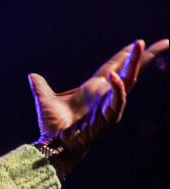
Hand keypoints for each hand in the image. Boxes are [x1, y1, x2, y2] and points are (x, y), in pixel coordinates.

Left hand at [28, 38, 167, 177]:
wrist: (52, 145)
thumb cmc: (53, 126)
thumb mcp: (45, 100)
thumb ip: (40, 87)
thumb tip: (32, 76)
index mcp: (94, 88)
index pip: (115, 66)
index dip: (126, 55)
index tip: (138, 42)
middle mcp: (105, 95)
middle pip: (130, 71)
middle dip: (146, 56)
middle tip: (164, 42)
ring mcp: (109, 105)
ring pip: (128, 81)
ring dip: (134, 63)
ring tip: (139, 45)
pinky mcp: (108, 118)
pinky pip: (117, 101)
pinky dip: (117, 88)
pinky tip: (116, 76)